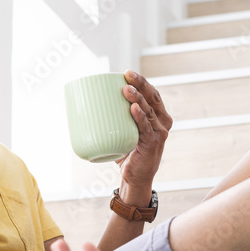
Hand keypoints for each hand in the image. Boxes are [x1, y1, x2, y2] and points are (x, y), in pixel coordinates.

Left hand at [115, 70, 172, 198]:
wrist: (134, 177)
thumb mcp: (123, 130)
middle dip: (140, 84)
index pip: (152, 94)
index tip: (127, 72)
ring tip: (126, 89)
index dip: (142, 81)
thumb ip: (115, 118)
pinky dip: (140, 117)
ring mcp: (159, 132)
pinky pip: (146, 128)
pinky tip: (133, 109)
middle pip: (152, 98)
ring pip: (149, 110)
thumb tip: (87, 104)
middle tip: (126, 75)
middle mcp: (163, 122)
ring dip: (137, 98)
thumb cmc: (128, 152)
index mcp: (158, 116)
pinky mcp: (153, 143)